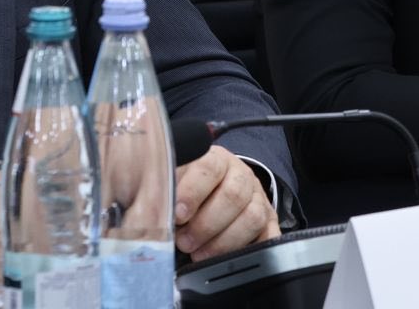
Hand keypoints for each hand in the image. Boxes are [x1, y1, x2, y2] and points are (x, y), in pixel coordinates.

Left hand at [173, 145, 279, 261]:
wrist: (219, 188)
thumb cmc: (190, 186)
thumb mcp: (175, 180)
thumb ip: (162, 189)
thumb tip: (148, 209)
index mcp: (217, 159)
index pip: (209, 167)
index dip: (193, 192)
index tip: (178, 214)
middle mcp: (242, 175)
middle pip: (234, 195)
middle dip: (206, 224)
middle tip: (185, 242)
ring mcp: (258, 197)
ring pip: (252, 217)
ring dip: (223, 242)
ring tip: (199, 254)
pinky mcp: (270, 221)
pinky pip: (269, 236)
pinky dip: (250, 250)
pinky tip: (227, 259)